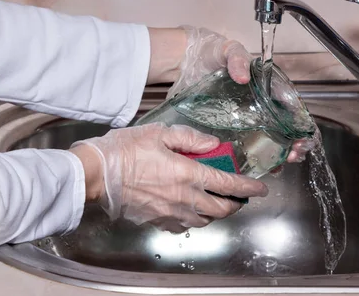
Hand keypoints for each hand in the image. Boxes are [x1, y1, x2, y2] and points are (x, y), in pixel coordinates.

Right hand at [70, 123, 268, 232]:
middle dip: (237, 203)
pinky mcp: (157, 220)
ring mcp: (171, 213)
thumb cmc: (126, 150)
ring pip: (205, 220)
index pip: (228, 184)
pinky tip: (190, 209)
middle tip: (241, 196)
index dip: (249, 187)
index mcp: (188, 174)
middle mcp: (184, 198)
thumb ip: (191, 138)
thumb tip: (212, 143)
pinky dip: (194, 219)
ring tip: (217, 201)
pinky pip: (184, 225)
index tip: (261, 188)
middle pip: (222, 208)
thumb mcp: (160, 133)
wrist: (96, 174)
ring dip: (217, 212)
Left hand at [169, 26, 311, 162]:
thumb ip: (237, 59)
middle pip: (282, 128)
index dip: (298, 123)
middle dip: (292, 143)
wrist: (187, 60)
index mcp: (265, 87)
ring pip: (267, 140)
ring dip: (277, 154)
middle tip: (293, 155)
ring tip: (279, 166)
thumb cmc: (213, 53)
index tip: (301, 135)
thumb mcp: (228, 50)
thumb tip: (243, 77)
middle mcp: (258, 105)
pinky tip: (258, 168)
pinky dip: (253, 158)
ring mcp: (244, 117)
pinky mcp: (228, 127)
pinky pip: (244, 144)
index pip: (289, 107)